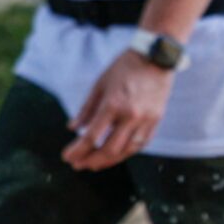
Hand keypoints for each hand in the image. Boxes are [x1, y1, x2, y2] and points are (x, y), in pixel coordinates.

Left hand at [65, 49, 174, 169]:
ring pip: (127, 150)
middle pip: (109, 149)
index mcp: (113, 104)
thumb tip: (73, 129)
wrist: (155, 59)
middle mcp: (131, 115)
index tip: (67, 157)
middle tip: (78, 165)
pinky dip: (127, 151)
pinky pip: (141, 143)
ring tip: (95, 164)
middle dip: (91, 160)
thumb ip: (86, 109)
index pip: (92, 136)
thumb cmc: (124, 68)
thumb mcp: (99, 85)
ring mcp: (146, 119)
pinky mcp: (156, 120)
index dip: (78, 150)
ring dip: (109, 160)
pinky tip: (115, 154)